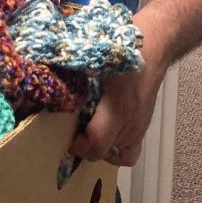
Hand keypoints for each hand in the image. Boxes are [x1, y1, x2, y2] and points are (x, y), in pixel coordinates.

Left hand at [69, 27, 169, 166]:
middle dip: (85, 148)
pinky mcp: (144, 125)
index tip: (66, 139)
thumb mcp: (94, 62)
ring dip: (101, 150)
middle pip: (105, 152)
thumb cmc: (121, 51)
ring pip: (119, 155)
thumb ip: (73, 75)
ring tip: (88, 136)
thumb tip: (49, 81)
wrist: (152, 47)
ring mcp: (140, 126)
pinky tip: (106, 136)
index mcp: (117, 107)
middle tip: (72, 135)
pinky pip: (131, 151)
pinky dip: (118, 150)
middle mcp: (131, 122)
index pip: (97, 142)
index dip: (78, 147)